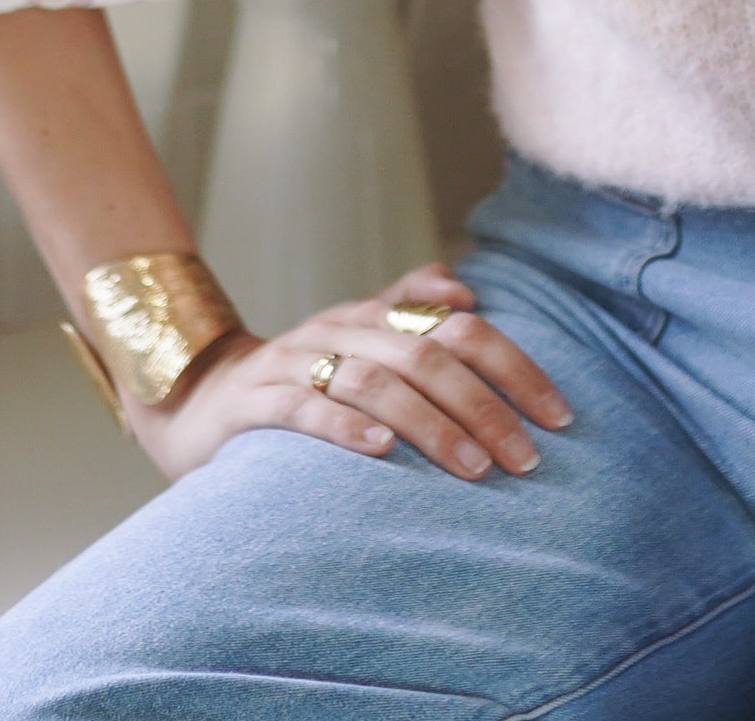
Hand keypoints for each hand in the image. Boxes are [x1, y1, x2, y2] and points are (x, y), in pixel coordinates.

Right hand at [128, 262, 575, 486]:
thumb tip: (466, 287)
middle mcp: (340, 329)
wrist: (196, 399)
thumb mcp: (357, 341)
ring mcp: (295, 361)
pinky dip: (344, 425)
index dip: (514, 368)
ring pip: (376, 381)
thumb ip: (409, 308)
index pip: (461, 327)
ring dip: (432, 425)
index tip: (558, 416)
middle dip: (484, 407)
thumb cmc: (300, 378)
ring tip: (471, 467)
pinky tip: (380, 449)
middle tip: (523, 458)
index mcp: (374, 316)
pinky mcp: (254, 400)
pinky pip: (303, 406)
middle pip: (427, 355)